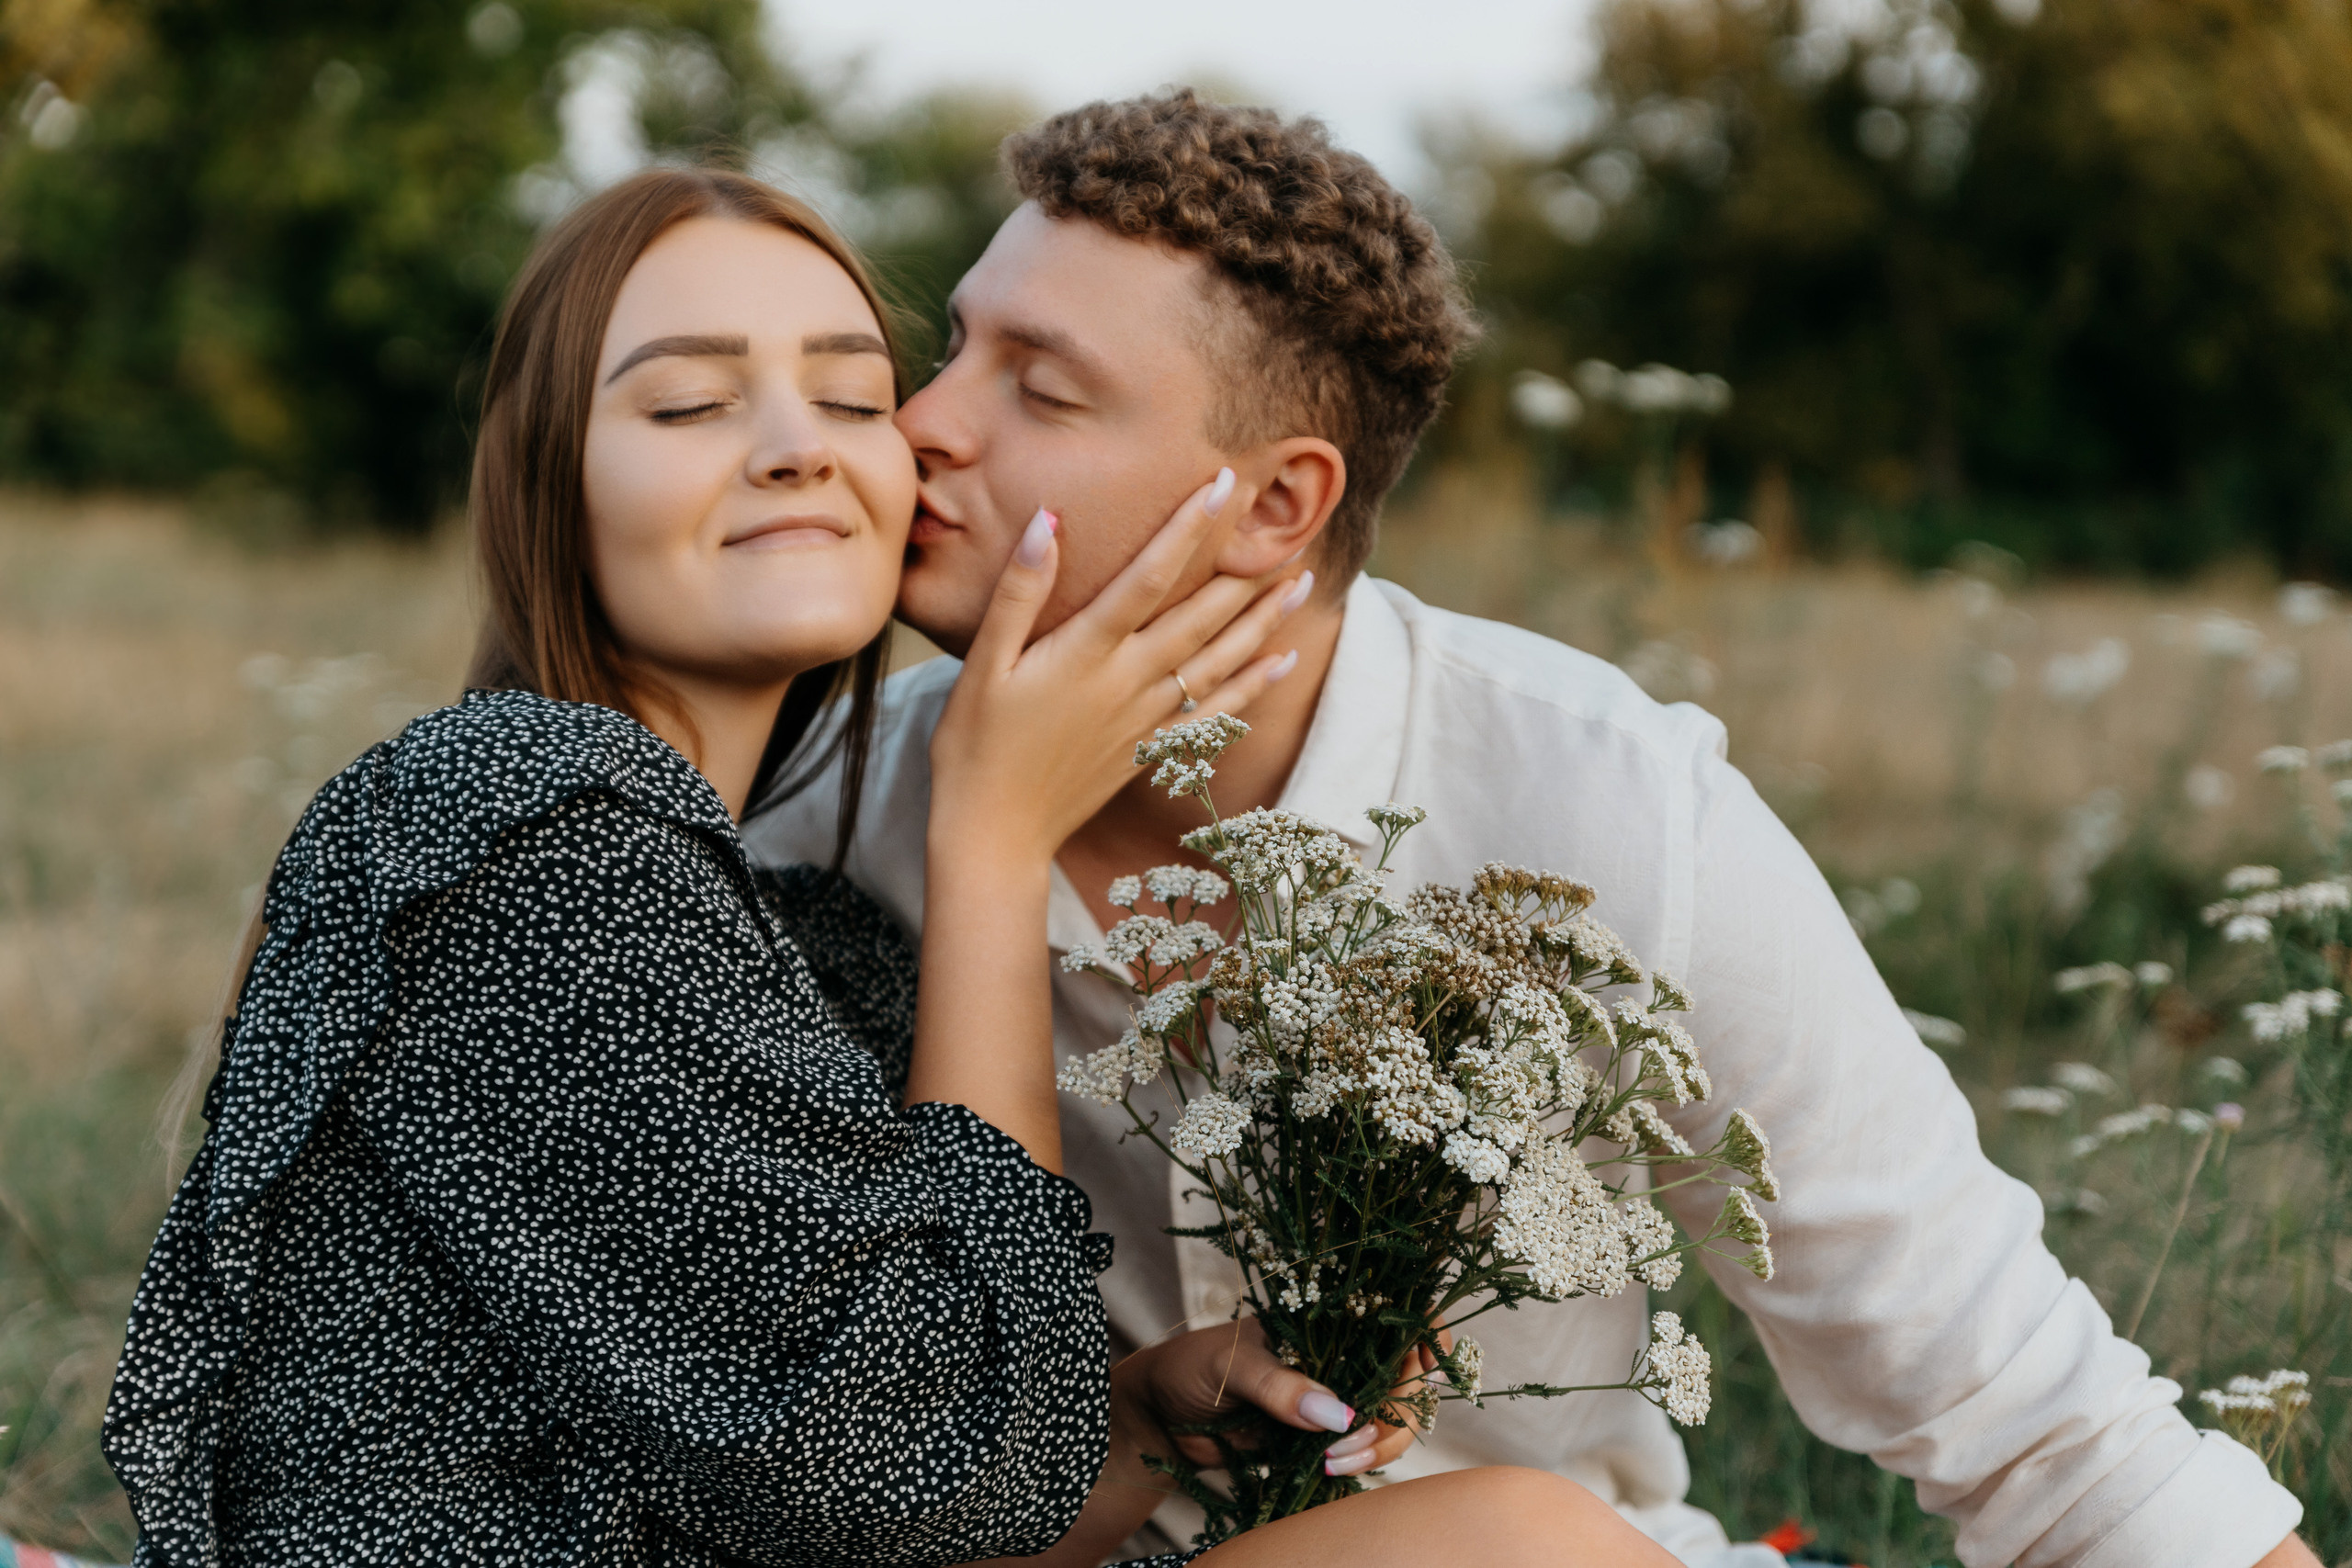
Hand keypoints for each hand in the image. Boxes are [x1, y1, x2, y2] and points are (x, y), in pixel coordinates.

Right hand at [927, 468, 1306, 867]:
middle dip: (1242, 565)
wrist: (995, 832)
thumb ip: (1018, 592)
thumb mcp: (983, 664)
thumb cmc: (975, 746)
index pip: (1150, 576)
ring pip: (1219, 660)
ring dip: (1263, 620)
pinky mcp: (1152, 750)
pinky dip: (1254, 686)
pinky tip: (1284, 661)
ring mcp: (1145, 719)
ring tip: (1303, 581)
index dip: (1189, 527)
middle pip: (1199, 615)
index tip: (1223, 485)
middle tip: (1284, 522)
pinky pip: (1217, 714)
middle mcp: (1127, 682)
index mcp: (1086, 652)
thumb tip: (1046, 523)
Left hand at [1118, 1317, 1424, 1478]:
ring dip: (1380, 1445)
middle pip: (1407, 1378)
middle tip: (1354, 1439)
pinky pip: (1366, 1450)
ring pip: (1394, 1420)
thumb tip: (1337, 1414)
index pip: (1400, 1315)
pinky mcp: (1325, 1437)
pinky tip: (1333, 1469)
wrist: (1162, 1418)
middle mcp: (1342, 1354)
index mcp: (1327, 1319)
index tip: (1421, 1368)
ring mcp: (1338, 1396)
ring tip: (1334, 1462)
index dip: (1426, 1337)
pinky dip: (1362, 1463)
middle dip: (1397, 1411)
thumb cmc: (1191, 1369)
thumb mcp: (1229, 1367)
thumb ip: (1278, 1386)